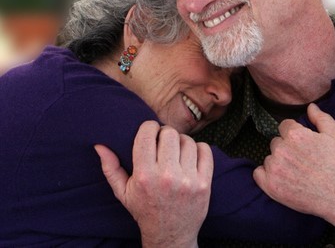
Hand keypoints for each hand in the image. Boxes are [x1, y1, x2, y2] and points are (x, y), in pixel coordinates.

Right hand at [94, 121, 212, 247]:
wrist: (170, 236)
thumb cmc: (144, 209)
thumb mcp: (123, 192)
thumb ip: (110, 168)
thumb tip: (100, 145)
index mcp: (144, 175)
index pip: (148, 132)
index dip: (149, 128)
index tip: (150, 134)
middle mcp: (167, 176)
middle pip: (170, 133)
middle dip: (165, 135)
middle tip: (163, 144)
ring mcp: (188, 180)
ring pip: (188, 140)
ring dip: (182, 143)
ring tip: (176, 154)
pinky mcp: (204, 183)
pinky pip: (205, 150)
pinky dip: (199, 150)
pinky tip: (190, 158)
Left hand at [253, 105, 334, 234]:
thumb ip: (320, 118)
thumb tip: (310, 106)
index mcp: (295, 135)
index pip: (284, 126)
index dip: (294, 134)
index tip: (303, 145)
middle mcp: (282, 149)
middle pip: (276, 142)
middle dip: (287, 148)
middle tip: (302, 160)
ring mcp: (275, 168)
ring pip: (270, 158)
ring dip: (279, 162)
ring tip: (296, 173)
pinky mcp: (271, 186)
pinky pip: (258, 174)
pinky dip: (267, 176)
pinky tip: (281, 179)